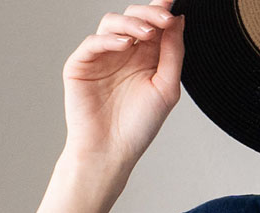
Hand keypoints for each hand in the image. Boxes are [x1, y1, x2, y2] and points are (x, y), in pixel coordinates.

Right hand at [62, 1, 184, 170]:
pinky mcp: (81, 64)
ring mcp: (101, 56)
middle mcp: (123, 53)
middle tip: (164, 18)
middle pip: (133, 18)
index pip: (152, 25)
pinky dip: (110, 39)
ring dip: (132, 23)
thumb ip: (173, 54)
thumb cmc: (138, 126)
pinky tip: (126, 45)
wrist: (111, 152)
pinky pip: (93, 42)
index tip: (172, 2)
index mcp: (144, 57)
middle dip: (149, 14)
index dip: (160, 10)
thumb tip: (179, 19)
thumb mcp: (166, 88)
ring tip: (147, 34)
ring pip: (112, 23)